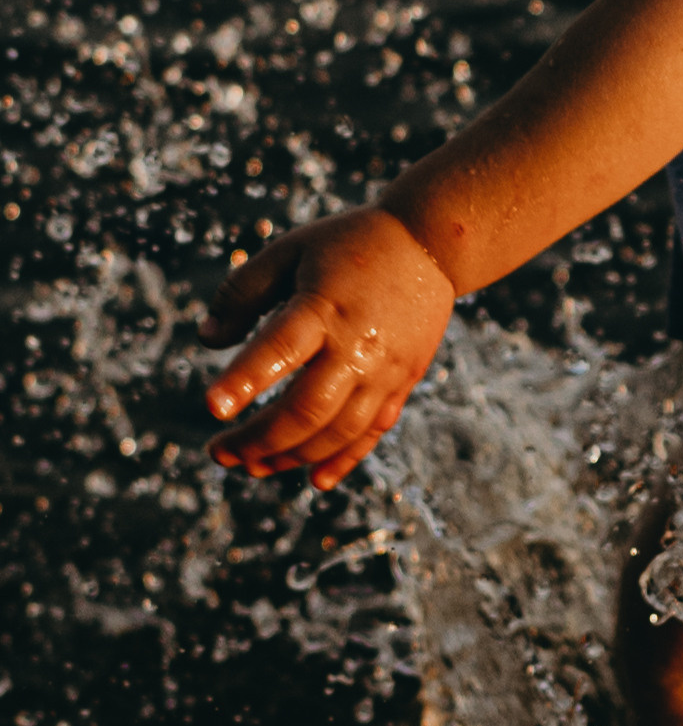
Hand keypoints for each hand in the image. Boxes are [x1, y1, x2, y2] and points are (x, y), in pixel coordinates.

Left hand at [201, 206, 455, 489]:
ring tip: (251, 466)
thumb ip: (242, 291)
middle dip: (259, 439)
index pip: (280, 349)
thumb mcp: (289, 251)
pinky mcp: (403, 382)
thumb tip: (208, 341)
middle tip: (219, 452)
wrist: (431, 245)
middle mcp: (358, 346)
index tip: (211, 408)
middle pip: (308, 409)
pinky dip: (344, 460)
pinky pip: (373, 432)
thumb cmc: (348, 245)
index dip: (244, 380)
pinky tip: (314, 480)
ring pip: (338, 431)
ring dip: (292, 456)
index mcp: (324, 307)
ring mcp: (385, 369)